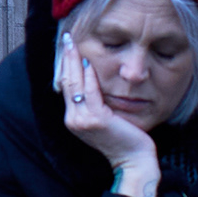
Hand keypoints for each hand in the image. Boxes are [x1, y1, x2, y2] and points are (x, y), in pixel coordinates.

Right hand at [56, 48, 161, 196]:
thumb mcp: (104, 118)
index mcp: (73, 118)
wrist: (133, 159)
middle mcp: (73, 119)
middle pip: (65, 81)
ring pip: (74, 84)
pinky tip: (89, 60)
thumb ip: (94, 101)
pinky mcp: (95, 120)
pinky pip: (89, 92)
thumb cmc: (124, 138)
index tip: (67, 46)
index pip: (65, 86)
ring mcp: (82, 120)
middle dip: (65, 58)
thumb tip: (91, 78)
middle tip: (66, 37)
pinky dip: (89, 75)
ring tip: (73, 43)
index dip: (64, 65)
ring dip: (73, 61)